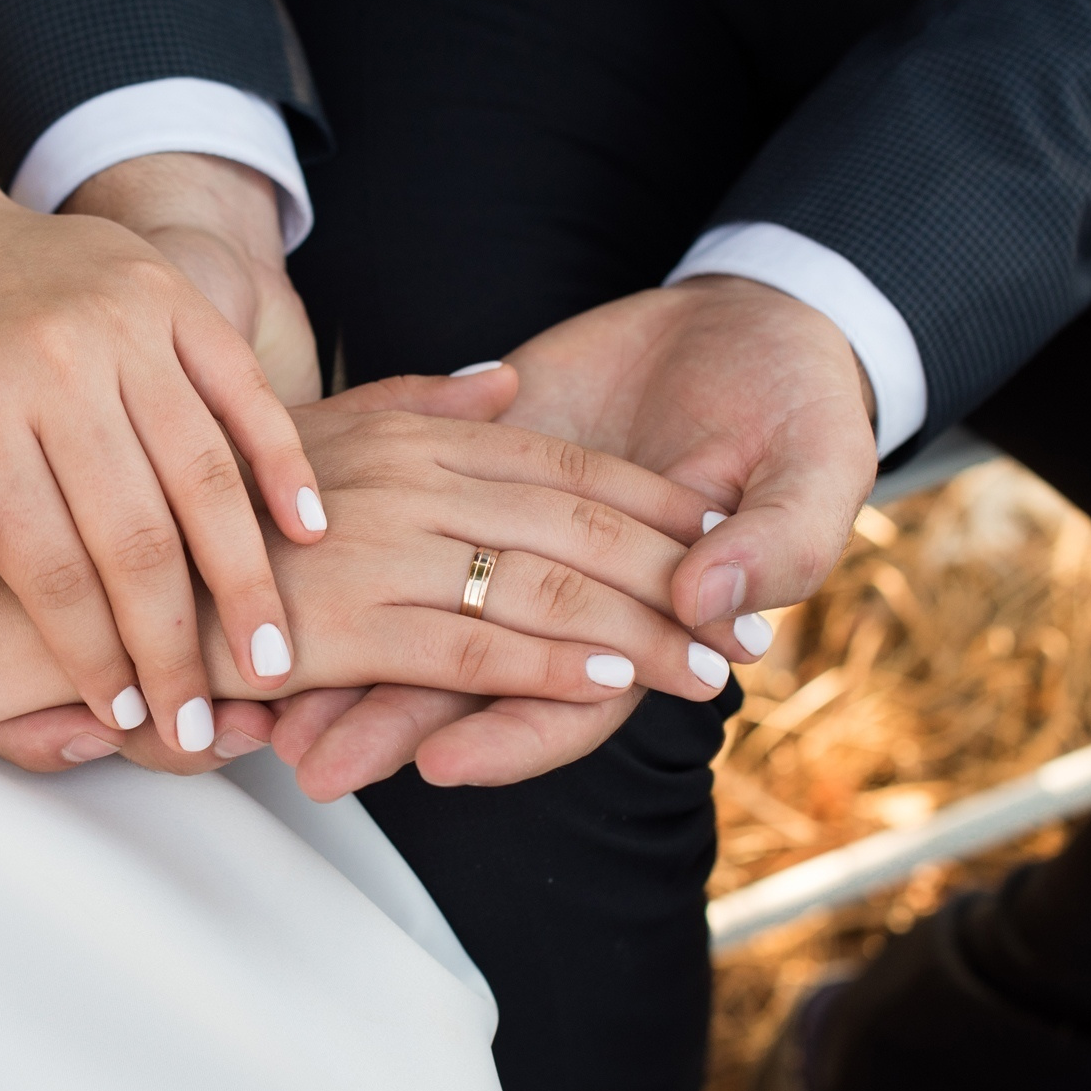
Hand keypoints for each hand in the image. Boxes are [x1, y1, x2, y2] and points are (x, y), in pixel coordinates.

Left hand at [0, 178, 326, 755]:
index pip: (52, 565)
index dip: (95, 654)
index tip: (127, 715)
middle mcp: (55, 362)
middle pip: (137, 536)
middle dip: (175, 646)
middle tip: (202, 722)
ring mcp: (123, 323)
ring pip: (204, 474)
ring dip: (244, 579)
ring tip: (271, 659)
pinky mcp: (172, 297)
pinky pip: (244, 391)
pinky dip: (282, 463)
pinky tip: (308, 534)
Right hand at [0, 367, 744, 777]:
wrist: (87, 560)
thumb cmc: (200, 510)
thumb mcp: (318, 429)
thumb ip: (415, 402)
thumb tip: (503, 382)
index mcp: (405, 430)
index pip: (556, 463)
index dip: (647, 501)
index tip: (718, 532)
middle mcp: (402, 473)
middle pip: (571, 520)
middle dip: (671, 576)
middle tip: (748, 624)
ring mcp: (376, 543)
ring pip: (540, 584)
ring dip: (637, 634)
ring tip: (708, 673)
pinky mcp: (345, 619)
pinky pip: (471, 641)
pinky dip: (550, 664)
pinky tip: (612, 685)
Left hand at [281, 276, 877, 797]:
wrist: (752, 325)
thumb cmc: (803, 404)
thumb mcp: (821, 465)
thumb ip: (779, 540)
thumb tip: (707, 602)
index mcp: (654, 622)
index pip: (573, 706)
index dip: (512, 735)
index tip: (440, 763)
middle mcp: (573, 601)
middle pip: (474, 681)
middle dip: (395, 727)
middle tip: (316, 765)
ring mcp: (516, 545)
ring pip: (421, 624)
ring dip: (349, 671)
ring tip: (269, 715)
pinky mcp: (475, 479)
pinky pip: (402, 540)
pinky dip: (342, 566)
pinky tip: (271, 592)